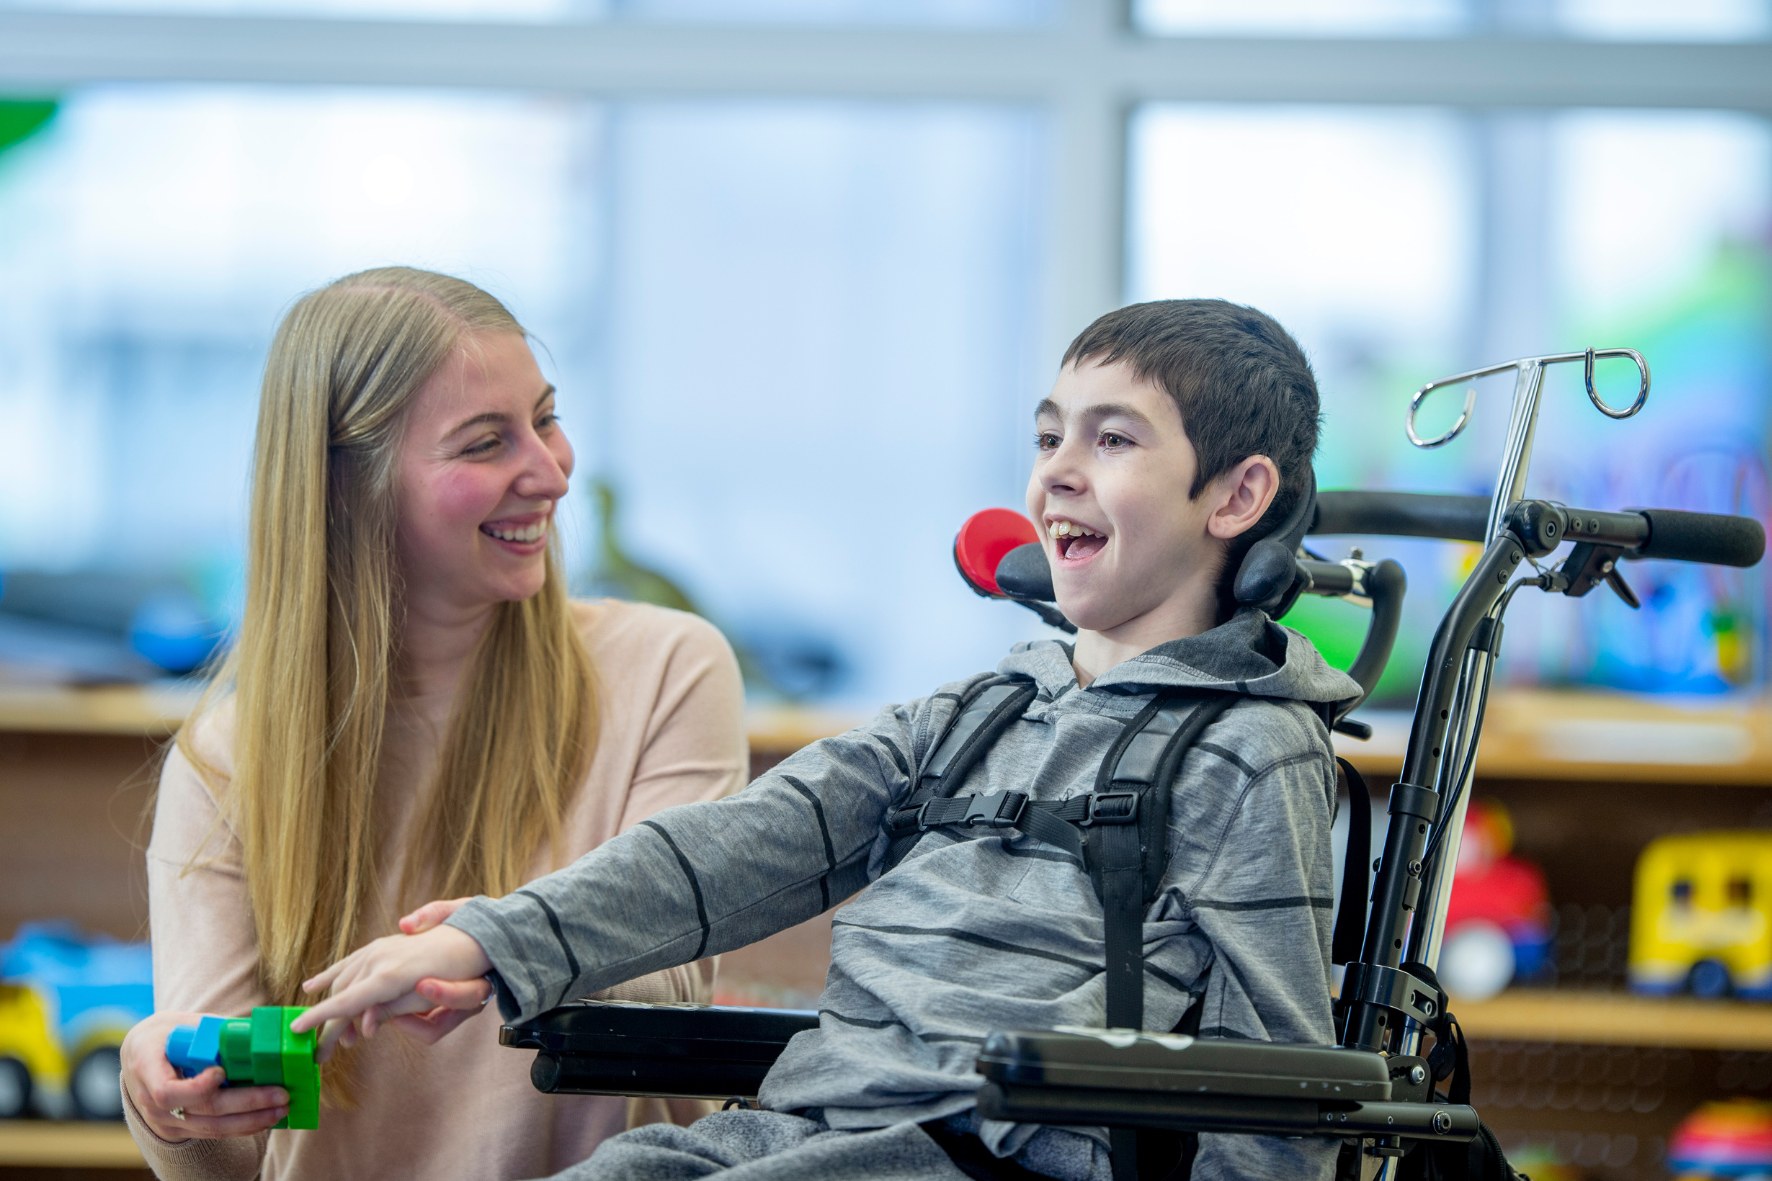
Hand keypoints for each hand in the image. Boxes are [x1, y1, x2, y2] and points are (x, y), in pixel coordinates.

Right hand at [121, 1012, 287, 1143]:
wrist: (139, 1058)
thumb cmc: (165, 1035)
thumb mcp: (180, 1023)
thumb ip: (211, 1030)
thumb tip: (254, 1031)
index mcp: (147, 1068)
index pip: (166, 1091)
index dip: (196, 1088)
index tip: (221, 1073)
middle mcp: (151, 1102)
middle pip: (202, 1110)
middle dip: (246, 1103)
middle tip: (280, 1094)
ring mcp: (165, 1121)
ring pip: (211, 1127)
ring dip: (251, 1120)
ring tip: (281, 1109)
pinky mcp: (179, 1129)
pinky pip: (212, 1132)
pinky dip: (241, 1126)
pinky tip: (266, 1118)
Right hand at [291, 915, 491, 1060]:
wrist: (475, 937)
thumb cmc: (459, 974)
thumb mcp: (429, 1001)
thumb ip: (391, 1012)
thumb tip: (363, 1025)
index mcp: (388, 976)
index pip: (346, 1002)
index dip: (320, 1018)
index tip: (296, 1031)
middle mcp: (379, 959)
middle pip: (342, 995)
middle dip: (329, 1024)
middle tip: (321, 1053)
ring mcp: (380, 948)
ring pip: (343, 979)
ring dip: (333, 1006)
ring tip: (330, 1034)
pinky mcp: (383, 944)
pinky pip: (351, 961)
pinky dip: (332, 974)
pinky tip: (313, 985)